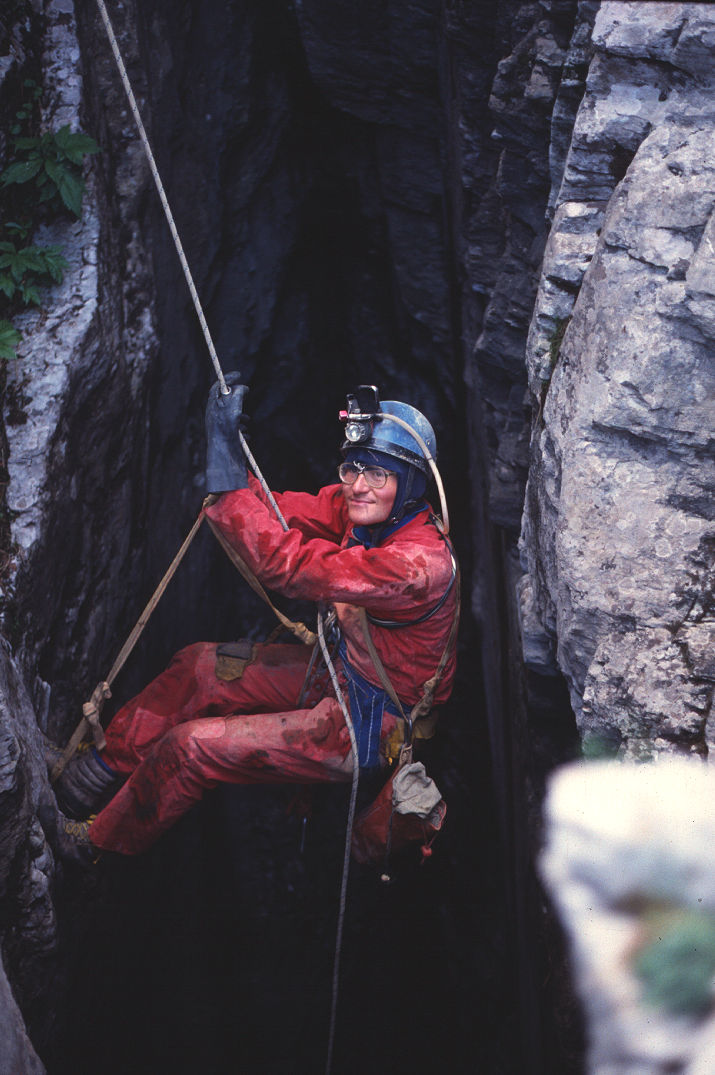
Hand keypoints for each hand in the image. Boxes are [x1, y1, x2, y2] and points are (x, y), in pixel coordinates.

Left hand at [205, 372, 248, 492]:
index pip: (218, 387)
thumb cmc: (227, 430)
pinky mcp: (228, 438)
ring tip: (247, 420)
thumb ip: (237, 393)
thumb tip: (242, 387)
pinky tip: (247, 435)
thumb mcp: (233, 406)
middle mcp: (215, 416)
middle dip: (237, 398)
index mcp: (213, 407)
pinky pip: (236, 430)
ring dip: (241, 415)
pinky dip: (243, 430)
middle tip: (246, 393)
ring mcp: (221, 428)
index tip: (239, 374)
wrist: (224, 456)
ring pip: (232, 416)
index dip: (228, 379)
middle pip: (226, 401)